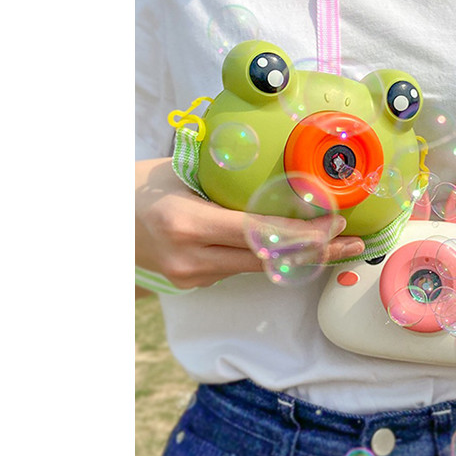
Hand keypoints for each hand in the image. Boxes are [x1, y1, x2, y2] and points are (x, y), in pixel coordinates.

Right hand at [136, 158, 364, 288]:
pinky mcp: (194, 281)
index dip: (301, 234)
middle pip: (267, 259)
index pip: (257, 233)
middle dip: (315, 253)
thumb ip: (226, 184)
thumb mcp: (180, 173)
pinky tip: (301, 251)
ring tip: (338, 248)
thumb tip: (281, 173)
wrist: (103, 223)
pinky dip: (274, 259)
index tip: (334, 224)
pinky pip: (242, 268)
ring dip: (301, 259)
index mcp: (186, 222)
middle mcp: (190, 255)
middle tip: (353, 243)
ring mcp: (192, 274)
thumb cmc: (142, 187)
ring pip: (259, 268)